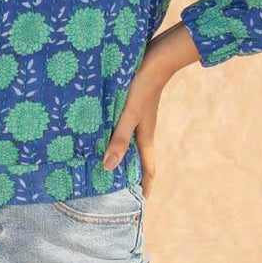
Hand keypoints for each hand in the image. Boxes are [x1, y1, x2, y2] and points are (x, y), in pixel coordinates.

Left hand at [102, 68, 163, 200]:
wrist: (156, 59)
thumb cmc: (141, 87)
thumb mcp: (128, 114)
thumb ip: (119, 139)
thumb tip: (109, 167)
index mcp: (146, 137)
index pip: (148, 169)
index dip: (146, 186)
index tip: (142, 203)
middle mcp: (144, 130)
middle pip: (140, 158)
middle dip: (133, 175)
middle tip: (119, 189)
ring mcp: (140, 118)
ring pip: (132, 143)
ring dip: (124, 155)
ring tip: (109, 165)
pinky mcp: (134, 106)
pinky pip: (127, 129)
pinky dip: (118, 137)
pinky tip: (105, 133)